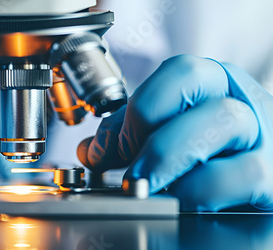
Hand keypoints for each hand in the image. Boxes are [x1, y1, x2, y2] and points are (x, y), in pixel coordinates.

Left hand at [78, 54, 272, 211]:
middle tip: (131, 173)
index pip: (177, 71)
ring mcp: (262, 133)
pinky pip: (243, 174)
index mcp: (213, 83)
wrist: (266, 169)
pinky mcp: (272, 174)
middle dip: (152, 135)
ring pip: (224, 121)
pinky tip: (183, 198)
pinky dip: (202, 189)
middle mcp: (240, 98)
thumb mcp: (174, 131)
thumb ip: (131, 136)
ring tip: (149, 187)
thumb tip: (92, 150)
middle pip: (195, 87)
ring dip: (172, 159)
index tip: (115, 144)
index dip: (141, 107)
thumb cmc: (218, 149)